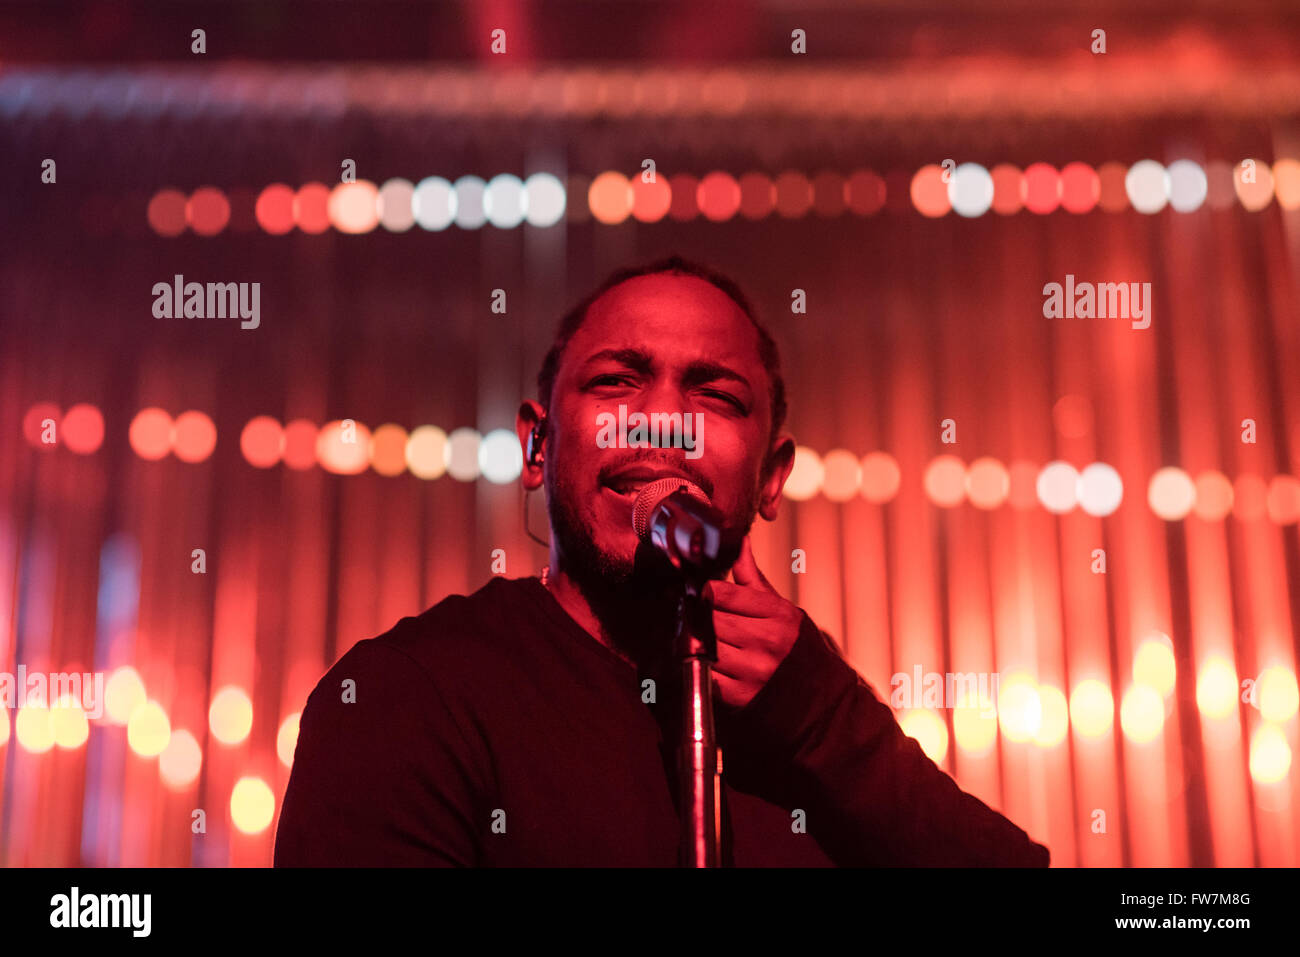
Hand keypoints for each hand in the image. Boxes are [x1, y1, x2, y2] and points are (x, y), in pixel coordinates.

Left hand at [703, 537, 802, 708]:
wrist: (820, 695)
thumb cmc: (797, 645)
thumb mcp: (781, 608)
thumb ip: (753, 578)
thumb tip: (740, 542)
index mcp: (777, 615)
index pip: (725, 594)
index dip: (709, 591)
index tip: (707, 594)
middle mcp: (767, 641)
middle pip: (712, 619)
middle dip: (702, 615)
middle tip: (698, 615)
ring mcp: (753, 670)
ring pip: (706, 645)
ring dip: (699, 640)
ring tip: (702, 636)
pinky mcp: (741, 696)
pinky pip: (707, 674)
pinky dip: (703, 666)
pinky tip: (709, 660)